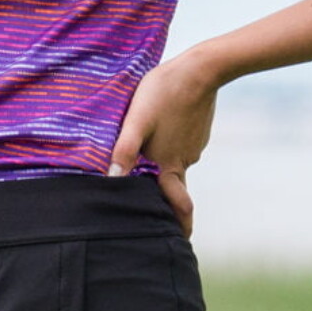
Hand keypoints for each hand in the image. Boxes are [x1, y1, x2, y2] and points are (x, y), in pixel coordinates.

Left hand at [107, 54, 217, 238]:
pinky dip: (170, 142)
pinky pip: (180, 143)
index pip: (178, 206)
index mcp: (170, 165)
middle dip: (165, 197)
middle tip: (154, 203)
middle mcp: (184, 160)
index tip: (181, 240)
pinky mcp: (197, 130)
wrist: (200, 70)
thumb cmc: (163, 93)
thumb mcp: (136, 120)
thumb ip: (124, 149)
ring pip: (175, 161)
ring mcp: (194, 145)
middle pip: (173, 186)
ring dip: (163, 162)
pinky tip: (160, 128)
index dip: (179, 224)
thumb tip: (111, 179)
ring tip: (146, 151)